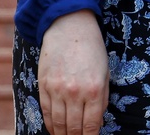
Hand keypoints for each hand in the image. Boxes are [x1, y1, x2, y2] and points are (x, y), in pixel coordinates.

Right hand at [39, 9, 108, 134]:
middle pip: (74, 128)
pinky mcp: (44, 85)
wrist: (70, 25)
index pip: (91, 126)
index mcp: (95, 89)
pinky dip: (50, 125)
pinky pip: (46, 113)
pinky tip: (54, 130)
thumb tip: (96, 122)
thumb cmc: (92, 48)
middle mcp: (76, 92)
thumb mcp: (105, 71)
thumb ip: (102, 98)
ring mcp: (58, 90)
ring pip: (59, 124)